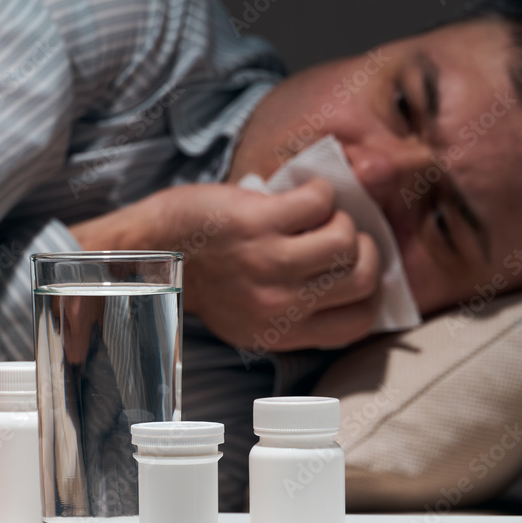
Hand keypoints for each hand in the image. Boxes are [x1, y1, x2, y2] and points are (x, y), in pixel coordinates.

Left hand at [69, 179, 380, 350]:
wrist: (152, 248)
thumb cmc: (204, 273)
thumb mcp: (249, 310)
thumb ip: (295, 306)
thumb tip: (352, 276)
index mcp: (277, 332)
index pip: (356, 324)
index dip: (369, 294)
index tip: (357, 271)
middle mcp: (276, 305)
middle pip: (361, 280)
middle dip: (363, 250)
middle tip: (343, 235)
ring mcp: (268, 263)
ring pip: (346, 239)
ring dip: (340, 218)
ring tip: (318, 214)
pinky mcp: (258, 224)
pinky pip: (320, 201)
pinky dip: (319, 190)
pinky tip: (302, 192)